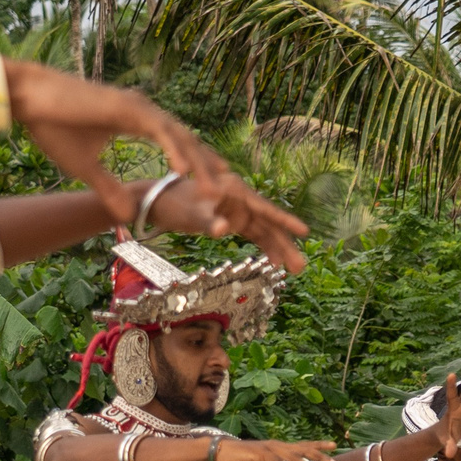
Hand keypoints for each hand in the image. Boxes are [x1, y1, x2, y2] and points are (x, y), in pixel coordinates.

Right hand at [6, 62, 311, 271]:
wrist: (25, 98)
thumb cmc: (52, 126)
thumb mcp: (86, 169)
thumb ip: (109, 188)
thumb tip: (125, 215)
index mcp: (141, 122)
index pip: (180, 148)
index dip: (201, 169)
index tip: (221, 191)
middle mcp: (146, 113)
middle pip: (189, 145)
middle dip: (212, 172)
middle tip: (233, 198)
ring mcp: (139, 107)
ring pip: (180, 138)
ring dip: (200, 166)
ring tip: (218, 193)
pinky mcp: (126, 107)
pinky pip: (158, 130)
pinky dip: (172, 150)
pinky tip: (184, 171)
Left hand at [137, 174, 311, 274]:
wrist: (156, 203)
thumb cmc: (172, 204)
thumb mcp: (190, 214)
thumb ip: (208, 222)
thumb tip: (223, 229)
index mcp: (235, 190)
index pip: (265, 208)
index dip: (285, 221)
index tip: (304, 231)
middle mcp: (241, 198)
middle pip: (269, 223)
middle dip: (285, 245)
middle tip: (300, 267)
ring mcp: (238, 209)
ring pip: (264, 231)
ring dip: (278, 250)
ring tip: (294, 270)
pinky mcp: (233, 219)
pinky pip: (254, 235)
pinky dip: (264, 248)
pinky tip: (274, 263)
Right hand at [217, 436, 339, 460]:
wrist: (223, 456)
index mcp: (281, 451)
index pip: (304, 447)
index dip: (319, 447)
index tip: (335, 447)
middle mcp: (278, 447)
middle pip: (303, 450)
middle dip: (320, 457)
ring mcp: (270, 448)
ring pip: (292, 456)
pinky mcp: (259, 452)